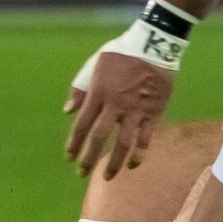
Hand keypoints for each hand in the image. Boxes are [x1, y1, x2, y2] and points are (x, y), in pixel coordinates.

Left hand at [65, 52, 173, 178]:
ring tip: (108, 176)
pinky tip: (133, 165)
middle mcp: (115, 105)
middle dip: (88, 159)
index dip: (74, 144)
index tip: (69, 158)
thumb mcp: (95, 64)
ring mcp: (136, 110)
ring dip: (114, 163)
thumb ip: (80, 87)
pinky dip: (139, 154)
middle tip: (81, 174)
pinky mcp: (154, 112)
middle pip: (98, 138)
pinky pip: (146, 138)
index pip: (82, 125)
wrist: (155, 44)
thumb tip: (67, 111)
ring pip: (123, 144)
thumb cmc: (121, 53)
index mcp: (98, 93)